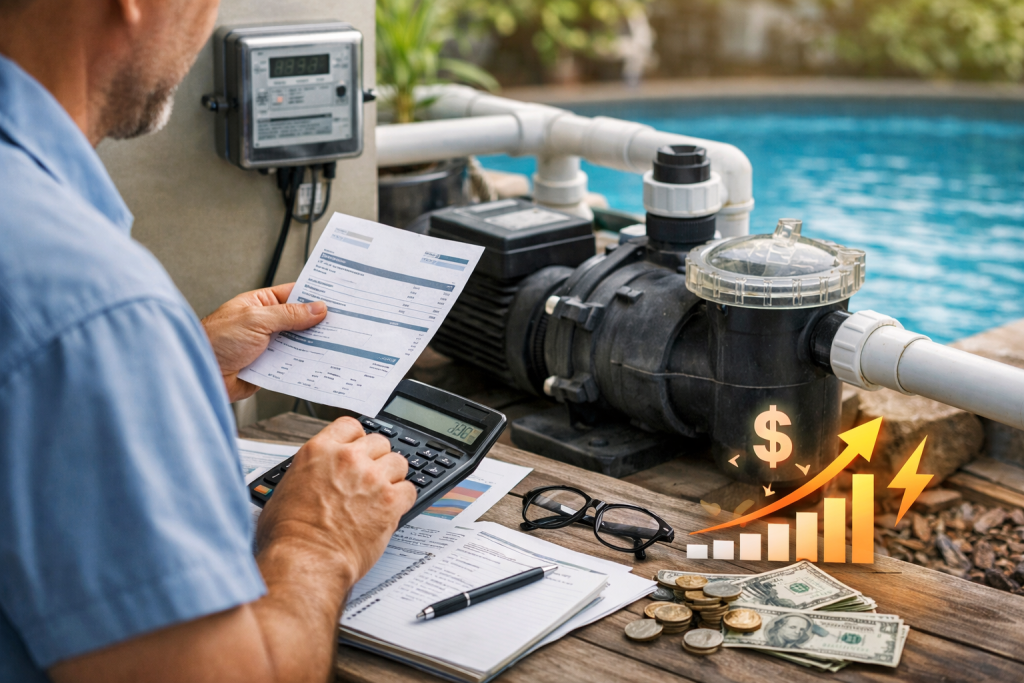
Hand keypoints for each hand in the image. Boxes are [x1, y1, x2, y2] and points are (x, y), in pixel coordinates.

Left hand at [201, 284, 326, 401]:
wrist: (200, 374)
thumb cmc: (215, 340)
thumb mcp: (256, 320)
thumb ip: (289, 314)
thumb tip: (317, 308)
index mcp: (261, 304)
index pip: (294, 295)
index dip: (316, 296)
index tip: (338, 298)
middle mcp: (266, 324)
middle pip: (300, 321)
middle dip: (320, 324)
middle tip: (343, 324)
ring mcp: (268, 346)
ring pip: (299, 344)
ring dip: (314, 346)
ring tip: (336, 344)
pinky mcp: (270, 367)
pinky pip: (293, 364)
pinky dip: (305, 365)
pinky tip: (318, 364)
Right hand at [255, 417, 416, 586]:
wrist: (306, 560)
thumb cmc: (290, 534)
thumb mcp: (285, 490)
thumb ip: (307, 474)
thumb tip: (312, 478)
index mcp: (320, 451)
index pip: (350, 426)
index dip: (356, 440)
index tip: (358, 450)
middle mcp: (348, 459)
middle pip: (378, 442)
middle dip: (376, 459)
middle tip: (370, 478)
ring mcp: (372, 478)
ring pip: (398, 462)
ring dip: (392, 477)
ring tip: (382, 494)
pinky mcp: (390, 501)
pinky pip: (410, 489)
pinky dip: (403, 499)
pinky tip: (392, 509)